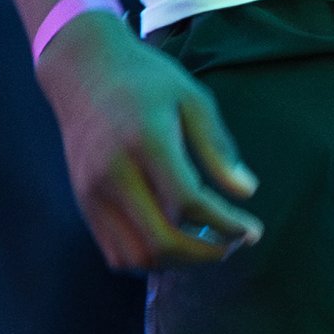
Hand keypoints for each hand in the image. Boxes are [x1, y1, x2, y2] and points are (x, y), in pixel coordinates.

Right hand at [36, 7, 260, 271]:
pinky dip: (149, 259)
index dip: (225, 225)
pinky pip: (115, 252)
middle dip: (205, 254)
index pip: (188, 202)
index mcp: (145, 142)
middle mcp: (113, 173)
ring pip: (136, 257)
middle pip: (161, 240)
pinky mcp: (83, 203)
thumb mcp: (192, 99)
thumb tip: (246, 192)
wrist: (82, 71)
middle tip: (231, 245)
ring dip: (177, 263)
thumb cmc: (146, 80)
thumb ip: (218, 147)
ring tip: (203, 244)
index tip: (251, 231)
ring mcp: (92, 192)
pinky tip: (174, 241)